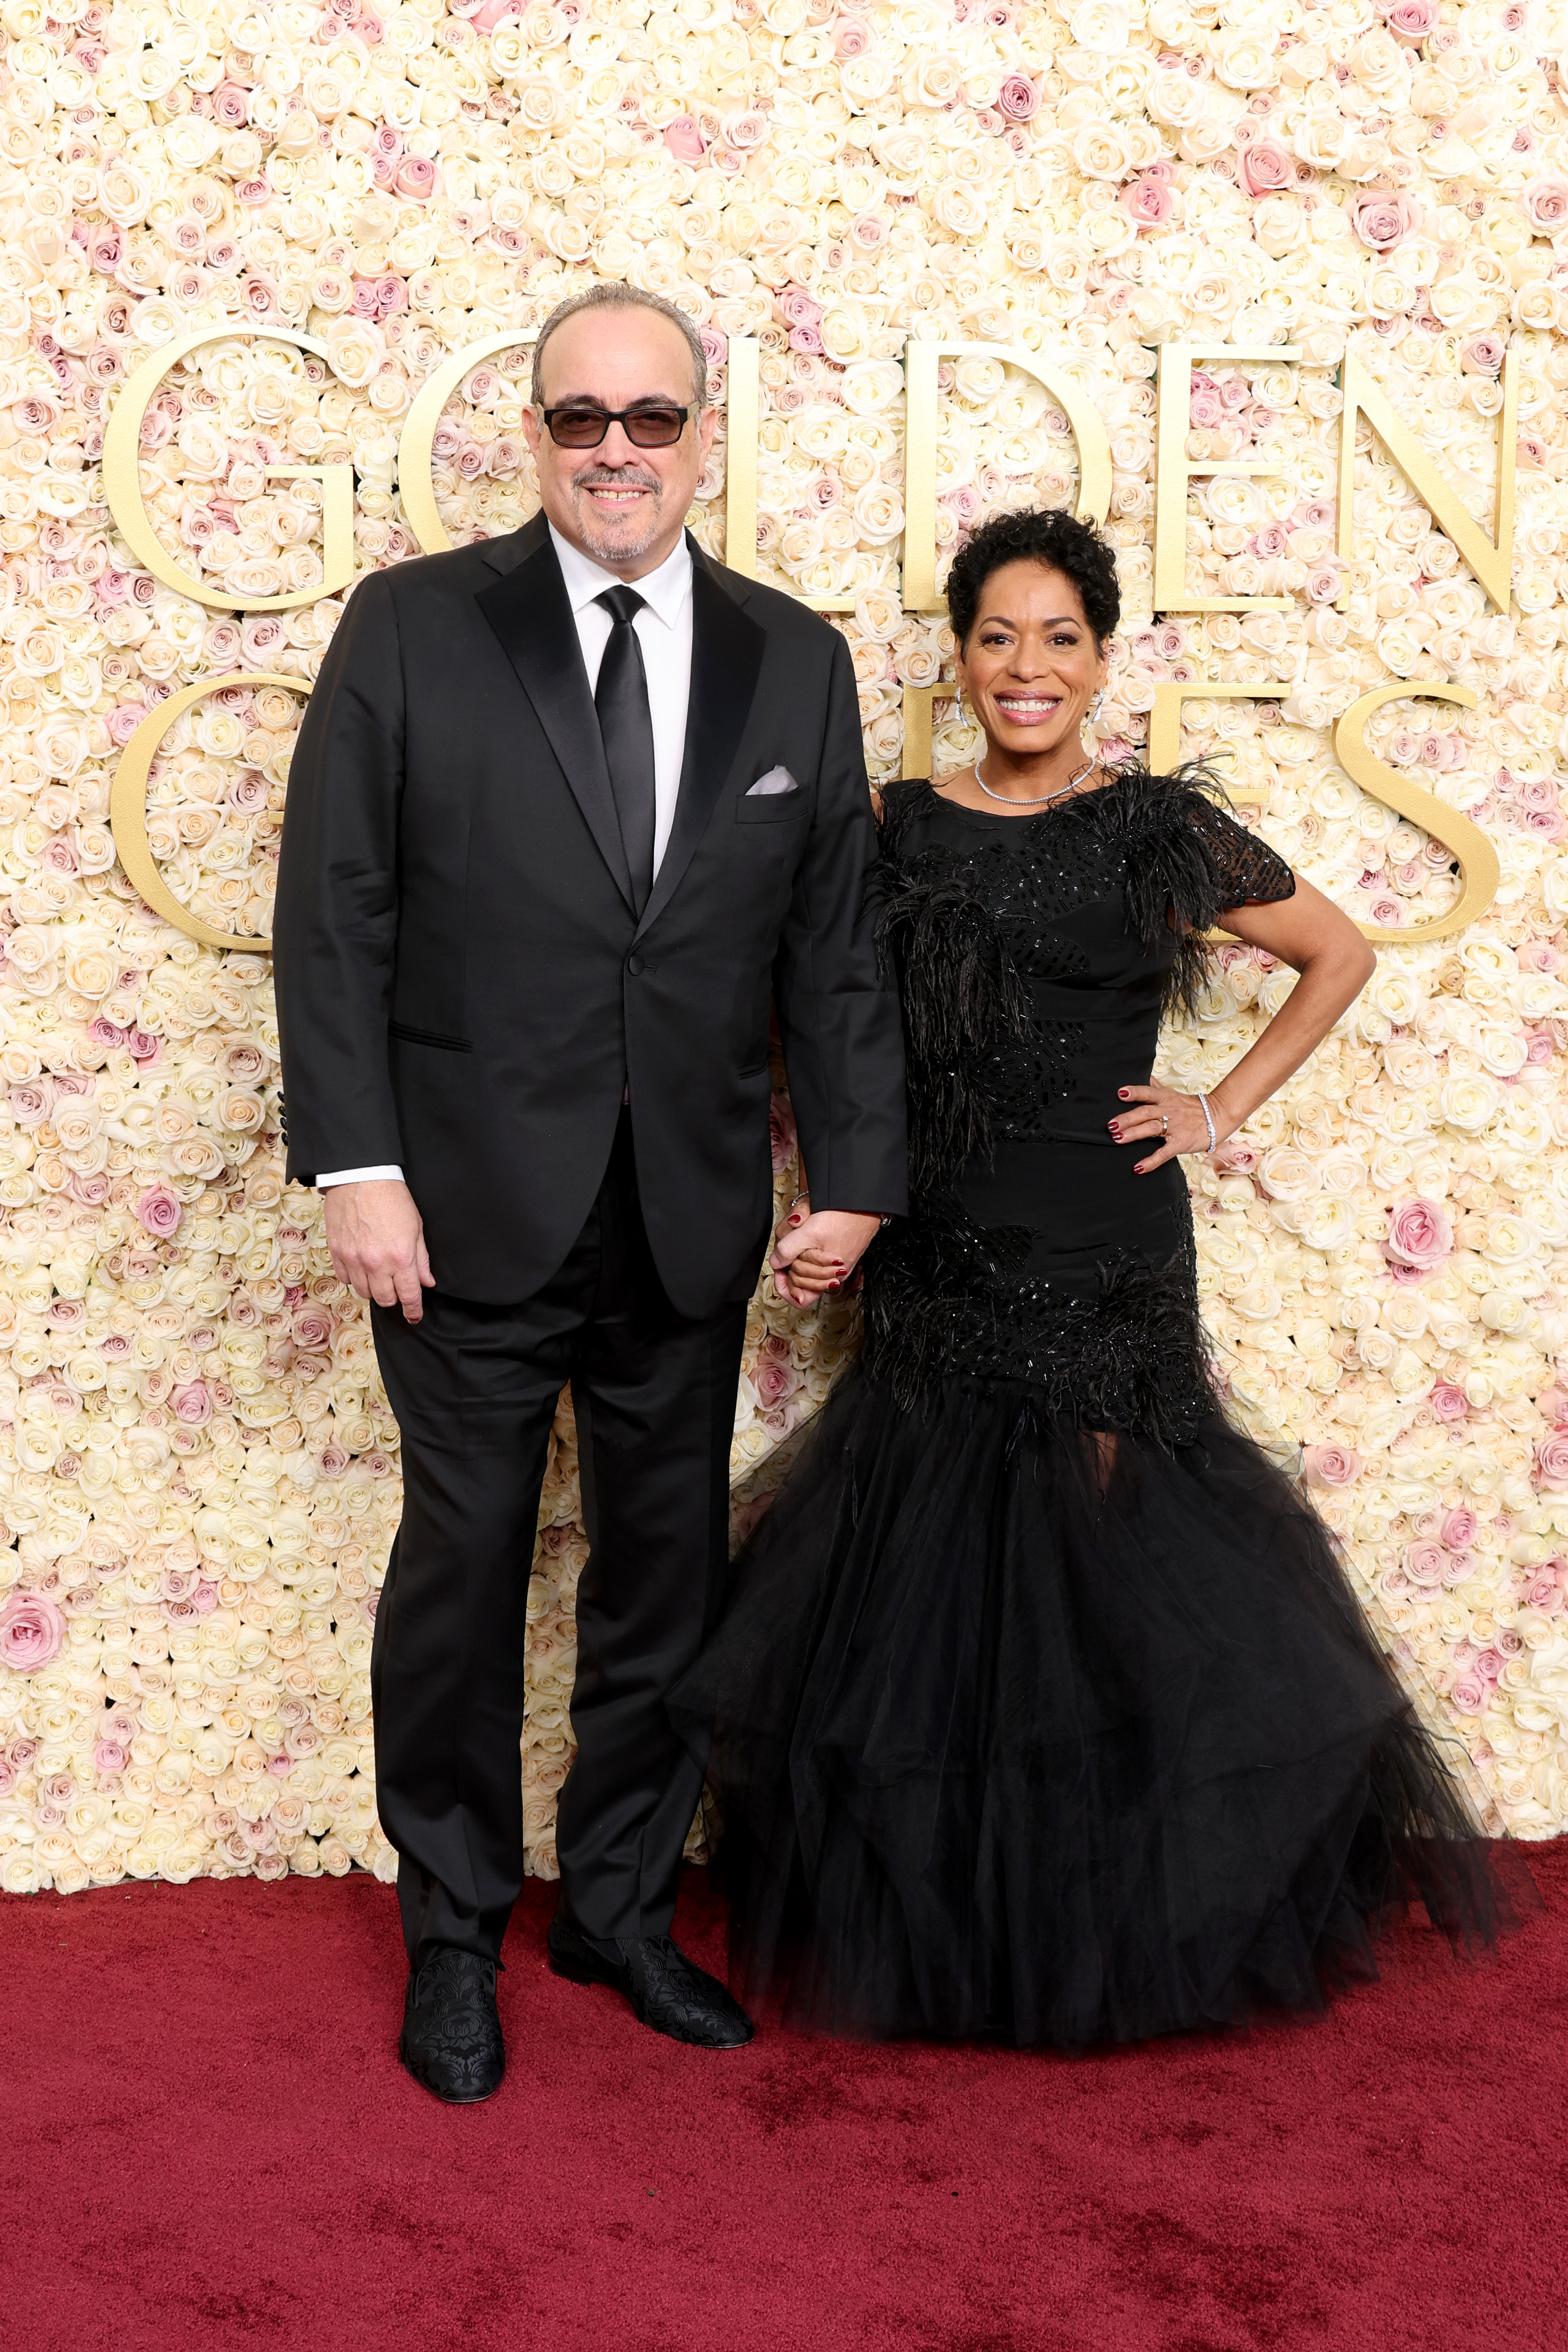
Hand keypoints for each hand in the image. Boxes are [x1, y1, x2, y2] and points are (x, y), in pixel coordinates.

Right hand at [324, 1179, 433, 1321]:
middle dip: (394, 1297)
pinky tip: (361, 1265)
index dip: (413, 1310)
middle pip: (385, 1300)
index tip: (414, 1316)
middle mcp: (376, 1263)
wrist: (360, 1177)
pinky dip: (355, 1277)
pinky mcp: (336, 1253)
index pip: (408, 1296)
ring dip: (374, 1288)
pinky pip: (346, 1279)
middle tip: (397, 1286)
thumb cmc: (392, 1198)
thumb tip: (426, 1282)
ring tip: (379, 1273)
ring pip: (364, 1292)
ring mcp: (353, 1259)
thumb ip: (421, 1259)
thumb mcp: (416, 1227)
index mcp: (400, 1257)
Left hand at [770, 1206, 880, 1307]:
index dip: (784, 1285)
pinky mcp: (840, 1256)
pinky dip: (808, 1253)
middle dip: (790, 1268)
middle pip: (802, 1285)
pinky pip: (818, 1263)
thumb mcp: (808, 1232)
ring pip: (808, 1273)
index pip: (800, 1299)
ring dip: (798, 1259)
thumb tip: (775, 1263)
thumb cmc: (842, 1216)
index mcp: (827, 1278)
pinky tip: (806, 1238)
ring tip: (797, 1241)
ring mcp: (838, 1267)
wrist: (862, 1203)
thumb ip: (788, 1250)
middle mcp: (834, 1277)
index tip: (778, 1268)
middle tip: (786, 1249)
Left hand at [1108, 1083, 1225, 1173]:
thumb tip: (1145, 1076)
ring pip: (1151, 1129)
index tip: (1120, 1093)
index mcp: (1166, 1098)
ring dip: (1133, 1134)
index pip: (1148, 1093)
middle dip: (1127, 1118)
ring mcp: (1174, 1128)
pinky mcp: (1180, 1144)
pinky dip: (1150, 1162)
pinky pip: (1164, 1153)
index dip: (1135, 1092)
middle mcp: (1168, 1111)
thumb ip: (1157, 1088)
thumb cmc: (1192, 1107)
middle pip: (1145, 1112)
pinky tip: (1138, 1168)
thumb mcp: (1174, 1094)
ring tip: (1117, 1138)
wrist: (1218, 1117)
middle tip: (1111, 1125)